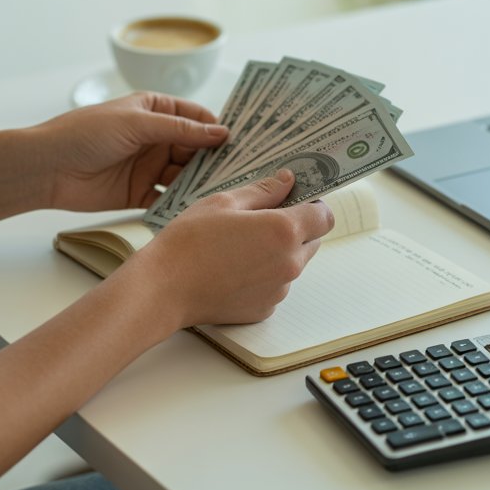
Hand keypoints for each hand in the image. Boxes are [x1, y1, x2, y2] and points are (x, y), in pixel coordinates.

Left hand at [34, 92, 228, 211]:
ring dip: (201, 181)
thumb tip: (220, 132)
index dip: (216, 127)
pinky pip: (168, 196)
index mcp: (154, 110)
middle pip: (195, 147)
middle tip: (240, 170)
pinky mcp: (140, 192)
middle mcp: (155, 137)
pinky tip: (197, 207)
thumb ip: (180, 129)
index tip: (239, 142)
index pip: (195, 117)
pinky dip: (182, 201)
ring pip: (185, 173)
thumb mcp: (137, 123)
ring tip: (223, 190)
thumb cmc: (85, 133)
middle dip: (215, 157)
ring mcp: (148, 165)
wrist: (46, 168)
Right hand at [121, 170, 335, 327]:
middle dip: (296, 229)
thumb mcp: (225, 202)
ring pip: (294, 264)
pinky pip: (276, 285)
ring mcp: (279, 290)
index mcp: (284, 231)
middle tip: (261, 222)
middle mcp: (290, 263)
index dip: (312, 206)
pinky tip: (235, 269)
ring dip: (280, 253)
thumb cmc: (190, 241)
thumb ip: (264, 190)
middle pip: (313, 241)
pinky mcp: (265, 309)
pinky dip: (265, 276)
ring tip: (241, 247)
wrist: (164, 288)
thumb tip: (288, 181)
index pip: (325, 217)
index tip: (296, 201)